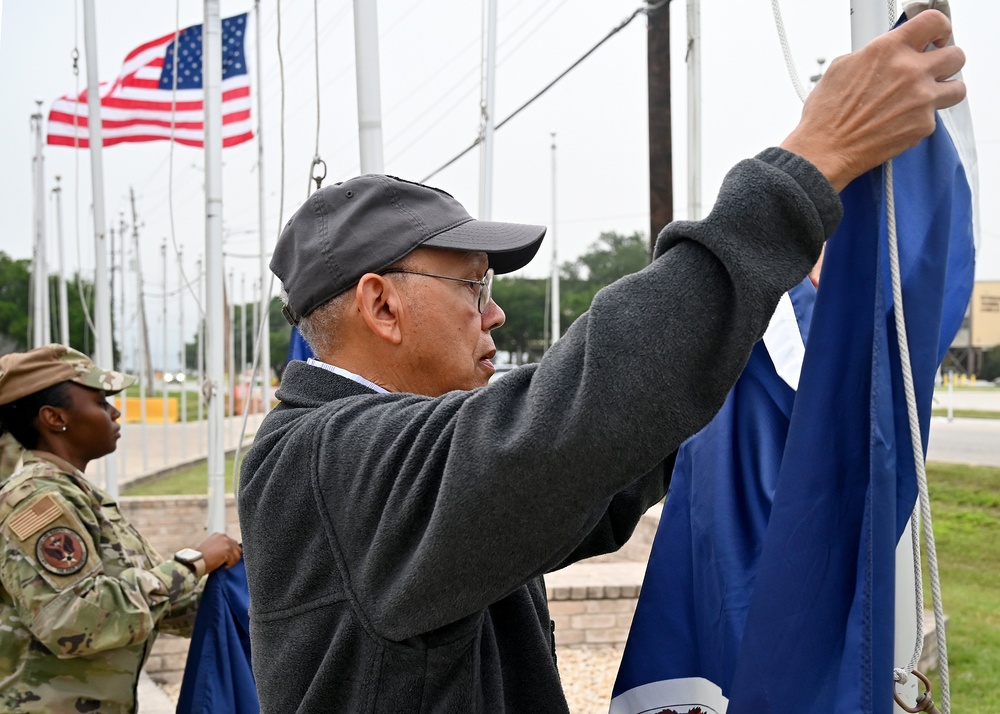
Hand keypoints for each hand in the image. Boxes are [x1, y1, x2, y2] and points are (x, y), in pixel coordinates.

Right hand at [196, 533, 242, 573]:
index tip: (227, 559)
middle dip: (233, 556)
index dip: (231, 552)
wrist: (194, 562)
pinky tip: (223, 567)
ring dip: (232, 562)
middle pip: (237, 547)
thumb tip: (230, 553)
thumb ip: (220, 547)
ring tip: (224, 565)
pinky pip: (234, 560)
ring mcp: (226, 543)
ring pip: (237, 554)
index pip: (232, 543)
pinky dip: (229, 565)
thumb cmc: (200, 559)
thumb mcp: (210, 548)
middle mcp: (223, 537)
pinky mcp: (227, 550)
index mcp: (218, 535)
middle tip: (227, 563)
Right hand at [781, 9, 965, 191]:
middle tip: (932, 72)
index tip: (937, 38)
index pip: (934, 23)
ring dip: (944, 92)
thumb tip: (885, 55)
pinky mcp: (924, 125)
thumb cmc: (826, 114)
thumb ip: (872, 54)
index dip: (940, 29)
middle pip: (956, 55)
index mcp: (889, 49)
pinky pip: (935, 118)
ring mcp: (921, 99)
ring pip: (957, 88)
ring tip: (924, 99)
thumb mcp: (841, 68)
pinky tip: (900, 123)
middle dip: (946, 63)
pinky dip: (920, 120)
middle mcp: (910, 71)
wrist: (825, 150)